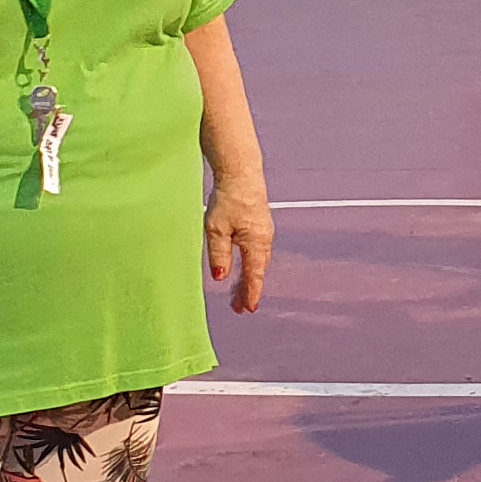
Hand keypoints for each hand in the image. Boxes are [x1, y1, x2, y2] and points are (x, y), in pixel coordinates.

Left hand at [205, 177, 272, 312]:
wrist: (241, 172)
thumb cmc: (229, 199)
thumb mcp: (216, 230)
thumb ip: (219, 255)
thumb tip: (221, 277)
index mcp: (256, 243)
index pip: (254, 275)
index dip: (251, 293)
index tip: (248, 309)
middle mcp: (264, 240)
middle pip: (257, 271)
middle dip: (248, 290)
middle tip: (238, 308)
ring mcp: (264, 232)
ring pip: (257, 262)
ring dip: (248, 278)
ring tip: (237, 294)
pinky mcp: (259, 225)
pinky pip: (256, 251)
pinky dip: (250, 264)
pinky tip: (242, 267)